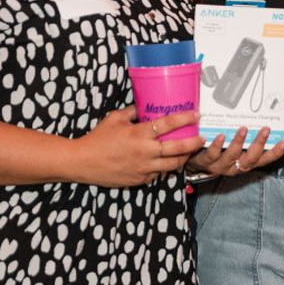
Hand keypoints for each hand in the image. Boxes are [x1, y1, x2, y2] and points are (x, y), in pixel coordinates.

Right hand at [72, 107, 203, 186]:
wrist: (81, 162)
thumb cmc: (97, 138)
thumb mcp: (115, 118)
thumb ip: (133, 112)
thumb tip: (147, 105)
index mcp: (139, 134)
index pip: (168, 124)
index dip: (185, 119)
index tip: (196, 115)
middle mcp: (145, 152)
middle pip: (178, 148)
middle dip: (194, 143)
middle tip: (202, 138)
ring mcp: (143, 168)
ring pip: (173, 164)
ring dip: (184, 158)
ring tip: (189, 151)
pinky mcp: (140, 180)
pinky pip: (159, 174)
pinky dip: (165, 168)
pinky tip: (168, 162)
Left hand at [186, 126, 283, 177]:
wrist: (192, 164)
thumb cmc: (216, 153)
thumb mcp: (233, 148)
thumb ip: (245, 138)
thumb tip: (255, 118)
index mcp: (244, 163)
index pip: (264, 160)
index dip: (275, 153)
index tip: (283, 141)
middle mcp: (234, 167)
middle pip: (250, 159)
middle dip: (259, 144)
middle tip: (265, 129)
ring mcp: (220, 165)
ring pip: (232, 156)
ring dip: (239, 143)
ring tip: (243, 129)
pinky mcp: (205, 162)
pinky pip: (212, 154)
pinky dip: (217, 145)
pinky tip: (221, 136)